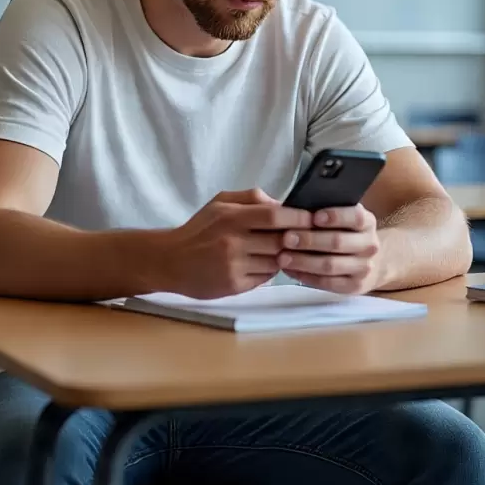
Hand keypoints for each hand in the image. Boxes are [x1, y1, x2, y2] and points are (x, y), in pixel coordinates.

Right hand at [162, 189, 312, 298]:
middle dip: (296, 239)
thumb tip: (282, 203)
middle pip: (280, 240)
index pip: (275, 216)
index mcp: (232, 217)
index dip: (299, 218)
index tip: (313, 218)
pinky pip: (265, 278)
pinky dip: (270, 270)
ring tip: (284, 249)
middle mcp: (234, 242)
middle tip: (306, 236)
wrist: (171, 261)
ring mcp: (234, 266)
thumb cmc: (199, 229)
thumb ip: (251, 198)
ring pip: (276, 261)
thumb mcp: (220, 203)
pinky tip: (264, 263)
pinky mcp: (234, 286)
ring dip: (284, 256)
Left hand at [277, 204, 381, 293]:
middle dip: (309, 240)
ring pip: (330, 265)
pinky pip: (327, 283)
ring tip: (282, 257)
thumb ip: (326, 210)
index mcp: (367, 222)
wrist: (367, 261)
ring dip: (303, 261)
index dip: (335, 216)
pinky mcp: (354, 287)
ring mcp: (363, 268)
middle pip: (338, 242)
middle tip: (285, 238)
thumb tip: (296, 207)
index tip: (314, 217)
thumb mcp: (344, 217)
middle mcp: (369, 245)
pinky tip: (290, 270)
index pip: (355, 217)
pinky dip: (306, 276)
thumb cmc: (346, 232)